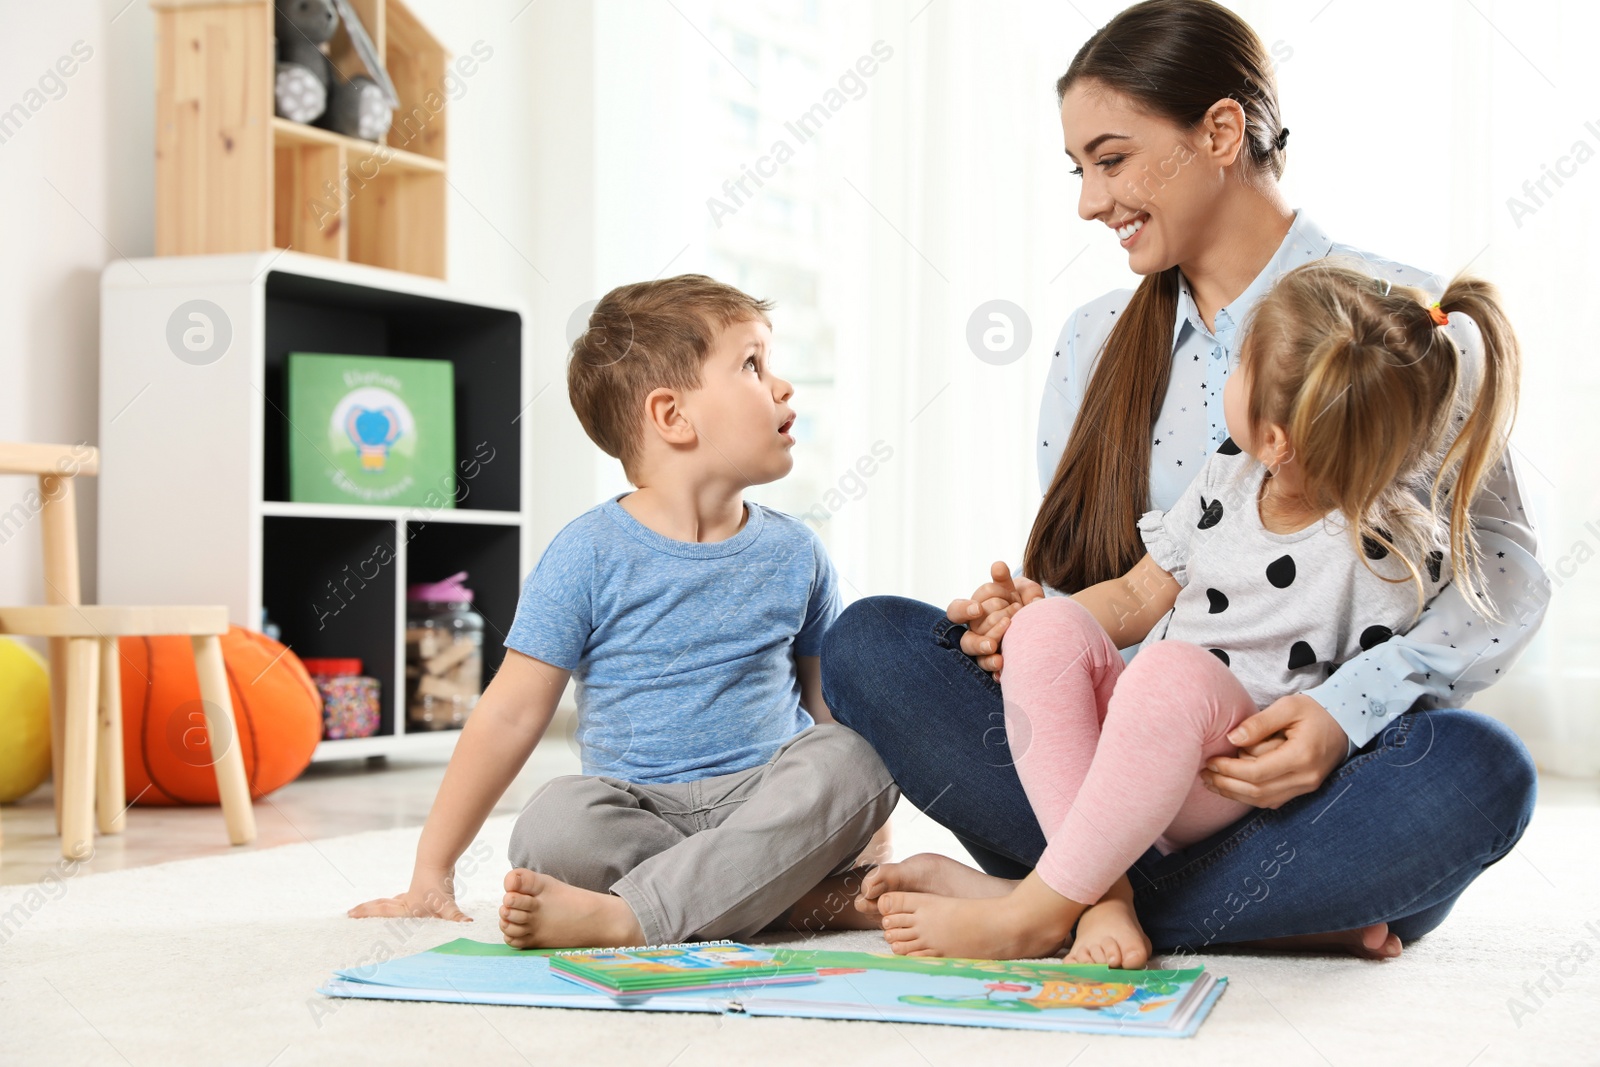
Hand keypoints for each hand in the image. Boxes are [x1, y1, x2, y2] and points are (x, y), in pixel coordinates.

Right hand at [348, 871, 471, 921]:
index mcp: (407, 908)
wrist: (439, 858)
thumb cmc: (439, 884)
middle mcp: (406, 902)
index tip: (348, 914)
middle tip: (350, 912)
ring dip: (381, 906)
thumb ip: (456, 917)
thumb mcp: (447, 905)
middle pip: (382, 906)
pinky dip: (399, 901)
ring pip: (392, 901)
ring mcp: (412, 894)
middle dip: (366, 910)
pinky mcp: (421, 887)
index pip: (382, 913)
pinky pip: (405, 898)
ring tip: (371, 908)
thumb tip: (468, 924)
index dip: (365, 914)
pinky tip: (404, 902)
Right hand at [947, 561, 1045, 673]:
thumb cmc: (1026, 602)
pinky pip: (988, 667)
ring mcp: (984, 648)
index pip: (958, 610)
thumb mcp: (1022, 589)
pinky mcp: (995, 661)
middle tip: (1011, 617)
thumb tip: (997, 566)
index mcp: (974, 611)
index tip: (978, 609)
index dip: (965, 610)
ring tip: (994, 647)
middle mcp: (975, 631)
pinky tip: (1002, 665)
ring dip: (982, 647)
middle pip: (966, 633)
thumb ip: (1008, 579)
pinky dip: (993, 667)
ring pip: (973, 651)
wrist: (1046, 623)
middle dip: (989, 624)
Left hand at [1199, 693, 1347, 808]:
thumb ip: (1259, 723)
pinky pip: (1271, 800)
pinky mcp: (1303, 790)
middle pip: (1257, 791)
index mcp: (1302, 756)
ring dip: (1234, 794)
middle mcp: (1305, 778)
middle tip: (1204, 774)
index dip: (1229, 770)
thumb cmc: (1315, 711)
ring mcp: (1306, 787)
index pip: (1257, 772)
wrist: (1344, 722)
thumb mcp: (1288, 706)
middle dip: (1226, 785)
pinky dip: (1249, 796)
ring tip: (1211, 782)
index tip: (1211, 761)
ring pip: (1263, 801)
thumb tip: (1232, 739)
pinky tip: (1231, 786)